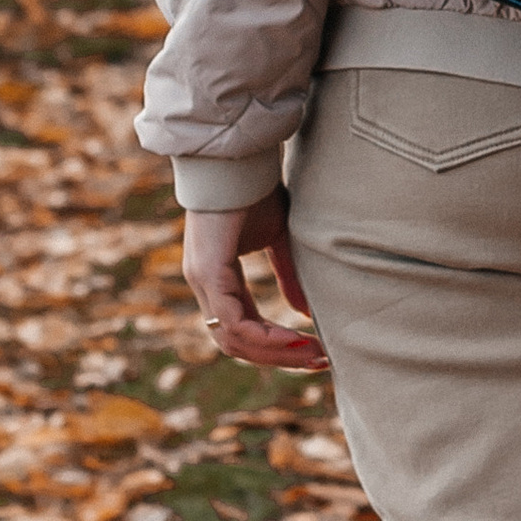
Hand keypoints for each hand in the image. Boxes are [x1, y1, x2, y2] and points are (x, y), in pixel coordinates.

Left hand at [183, 198, 326, 374]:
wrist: (238, 158)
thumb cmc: (255, 190)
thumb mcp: (278, 238)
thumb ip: (288, 276)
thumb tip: (305, 313)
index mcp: (218, 279)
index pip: (241, 329)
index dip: (276, 346)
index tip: (313, 352)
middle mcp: (205, 286)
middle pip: (237, 344)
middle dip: (279, 357)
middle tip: (318, 362)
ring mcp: (203, 281)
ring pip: (234, 340)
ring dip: (275, 352)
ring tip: (312, 354)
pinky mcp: (208, 272)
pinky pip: (233, 321)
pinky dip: (264, 336)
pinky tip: (294, 338)